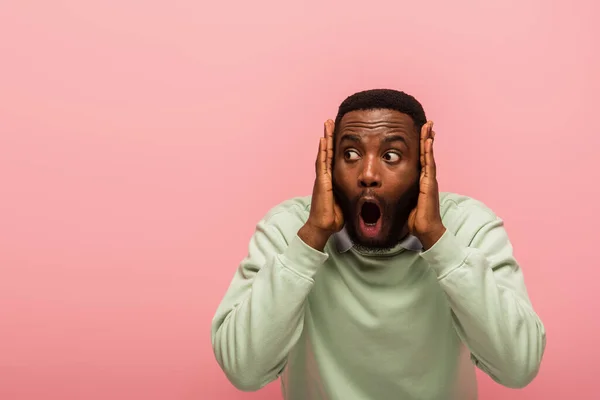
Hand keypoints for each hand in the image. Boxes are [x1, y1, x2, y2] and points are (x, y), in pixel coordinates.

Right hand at [298, 120, 343, 250]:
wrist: (324, 226)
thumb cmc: (335, 216)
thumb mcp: (348, 200)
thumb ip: (354, 192)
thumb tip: (368, 190)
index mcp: (332, 179)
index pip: (334, 157)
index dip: (335, 144)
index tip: (339, 131)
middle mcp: (326, 175)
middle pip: (327, 151)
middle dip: (329, 136)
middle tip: (330, 121)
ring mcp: (322, 177)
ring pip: (324, 153)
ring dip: (325, 138)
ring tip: (327, 124)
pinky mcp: (321, 181)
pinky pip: (322, 162)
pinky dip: (322, 150)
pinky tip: (323, 139)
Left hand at [407, 121, 445, 249]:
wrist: (424, 230)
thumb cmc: (413, 218)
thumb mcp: (402, 201)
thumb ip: (396, 193)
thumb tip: (382, 190)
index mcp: (418, 180)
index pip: (419, 158)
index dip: (419, 145)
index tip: (418, 132)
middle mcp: (425, 177)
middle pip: (425, 153)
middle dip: (425, 138)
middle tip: (426, 123)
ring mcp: (429, 179)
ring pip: (428, 155)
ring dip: (428, 139)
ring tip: (428, 126)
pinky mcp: (429, 183)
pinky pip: (429, 164)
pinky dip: (428, 151)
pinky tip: (428, 141)